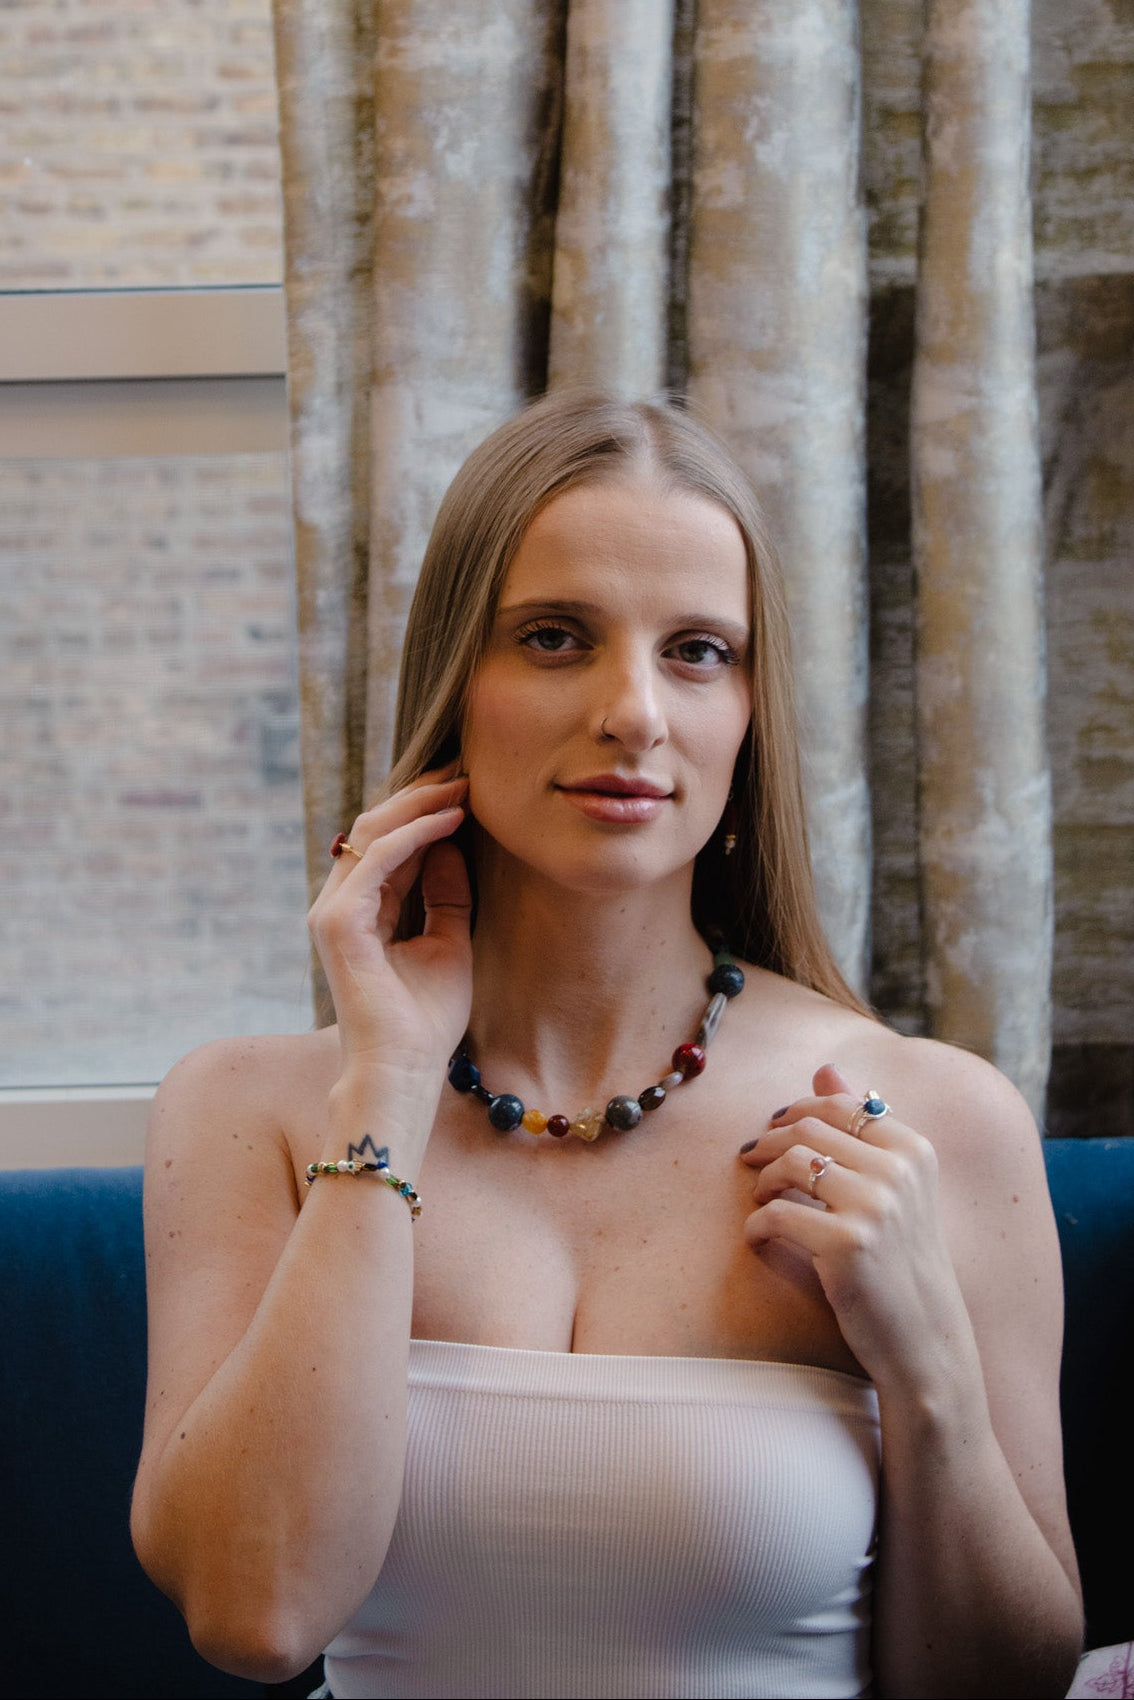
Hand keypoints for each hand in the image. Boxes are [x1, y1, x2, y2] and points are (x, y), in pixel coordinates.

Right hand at [307, 764, 472, 1079]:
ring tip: (463, 785)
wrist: (404, 1070)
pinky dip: (417, 832)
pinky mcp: (338, 922)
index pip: (388, 845)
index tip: (467, 788)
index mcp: (361, 912)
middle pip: (375, 828)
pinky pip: (379, 859)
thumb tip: (452, 843)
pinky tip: (451, 817)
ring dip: (420, 803)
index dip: (425, 811)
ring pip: (372, 833)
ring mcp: (332, 912)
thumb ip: (446, 895)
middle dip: (421, 795)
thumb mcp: (448, 942)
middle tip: (464, 771)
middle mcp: (339, 905)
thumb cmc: (425, 1020)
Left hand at [739, 1063, 976, 1394]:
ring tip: (760, 1198)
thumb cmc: (903, 1262)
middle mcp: (899, 1170)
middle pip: (808, 1129)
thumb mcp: (895, 1189)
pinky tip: (757, 1237)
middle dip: (769, 1142)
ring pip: (790, 1163)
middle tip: (749, 1159)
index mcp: (914, 1149)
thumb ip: (863, 1126)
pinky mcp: (847, 1244)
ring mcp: (875, 1206)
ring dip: (762, 1180)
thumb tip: (826, 1070)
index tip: (772, 1130)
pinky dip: (757, 1225)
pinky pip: (776, 1213)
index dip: (795, 1112)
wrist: (924, 1341)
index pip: (840, 1106)